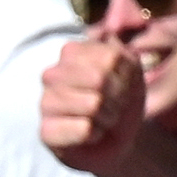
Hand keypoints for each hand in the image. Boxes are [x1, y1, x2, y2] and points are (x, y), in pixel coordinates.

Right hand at [37, 30, 151, 174]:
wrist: (116, 140)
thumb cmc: (121, 102)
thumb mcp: (131, 71)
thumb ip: (123, 51)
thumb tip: (108, 36)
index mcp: (71, 53)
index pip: (110, 57)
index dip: (125, 77)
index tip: (120, 87)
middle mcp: (52, 74)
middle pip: (100, 79)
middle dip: (116, 98)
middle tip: (111, 107)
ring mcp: (45, 102)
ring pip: (93, 105)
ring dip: (107, 117)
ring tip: (100, 120)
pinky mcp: (45, 131)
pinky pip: (83, 129)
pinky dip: (95, 135)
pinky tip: (88, 134)